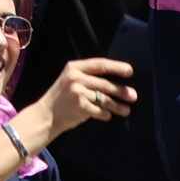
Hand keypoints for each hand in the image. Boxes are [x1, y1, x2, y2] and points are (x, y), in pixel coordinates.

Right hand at [13, 55, 135, 147]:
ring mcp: (77, 91)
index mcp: (74, 67)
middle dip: (121, 91)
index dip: (116, 67)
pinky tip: (108, 116)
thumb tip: (116, 85)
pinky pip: (99, 110)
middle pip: (105, 84)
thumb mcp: (71, 80)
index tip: (130, 71)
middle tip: (133, 96)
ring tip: (126, 110)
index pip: (100, 64)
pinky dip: (105, 114)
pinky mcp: (79, 106)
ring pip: (104, 99)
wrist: (46, 115)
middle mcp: (75, 77)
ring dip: (117, 106)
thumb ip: (89, 79)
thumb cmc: (62, 98)